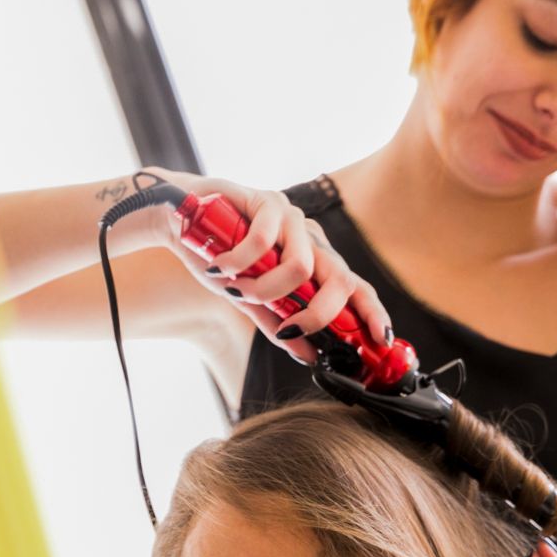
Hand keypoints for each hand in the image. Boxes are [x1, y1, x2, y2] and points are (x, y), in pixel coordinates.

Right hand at [142, 167, 390, 364]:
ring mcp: (292, 217)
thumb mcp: (251, 299)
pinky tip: (220, 265)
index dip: (372, 312)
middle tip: (292, 328)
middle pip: (341, 279)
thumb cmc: (217, 255)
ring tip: (237, 287)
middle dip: (321, 313)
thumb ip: (279, 324)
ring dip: (265, 289)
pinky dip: (239, 262)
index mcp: (313, 260)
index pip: (355, 287)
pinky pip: (264, 242)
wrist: (176, 220)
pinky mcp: (267, 201)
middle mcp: (309, 238)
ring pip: (301, 266)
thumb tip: (309, 355)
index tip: (380, 340)